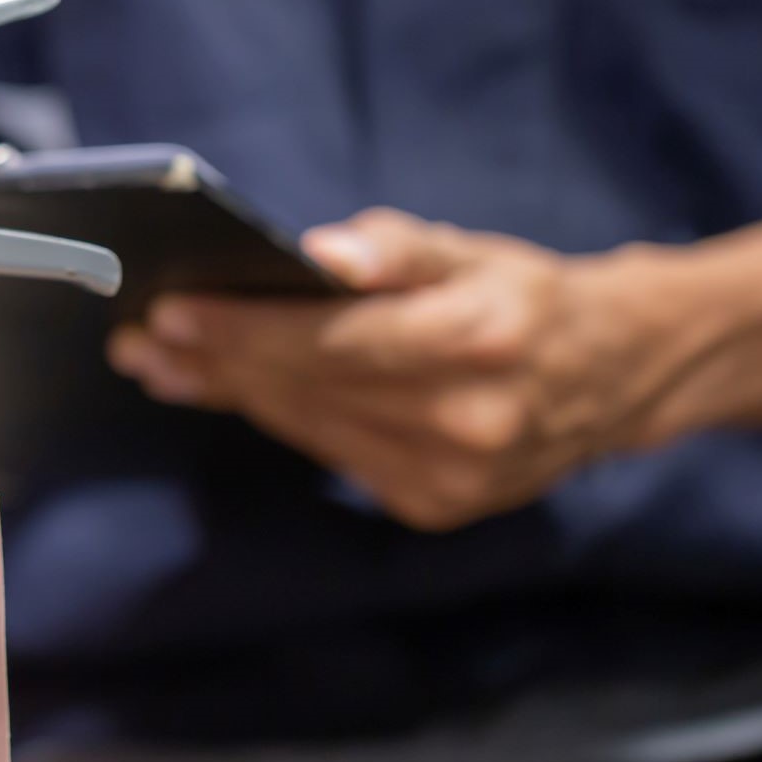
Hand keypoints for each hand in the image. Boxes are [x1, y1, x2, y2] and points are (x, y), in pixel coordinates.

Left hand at [108, 209, 761, 530]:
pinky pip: (333, 456)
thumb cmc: (533, 297)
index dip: (245, 328)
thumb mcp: (478, 250)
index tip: (169, 310)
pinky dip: (285, 419)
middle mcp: (467, 423)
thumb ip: (399, 250)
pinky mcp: (432, 511)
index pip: (333, 340)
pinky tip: (235, 392)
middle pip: (309, 390)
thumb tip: (321, 257)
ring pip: (310, 429)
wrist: (620, 378)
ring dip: (232, 395)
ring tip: (166, 365)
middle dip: (217, 362)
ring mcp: (449, 481)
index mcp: (482, 341)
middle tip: (141, 338)